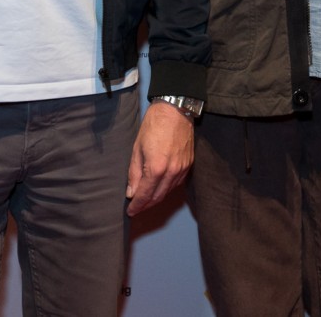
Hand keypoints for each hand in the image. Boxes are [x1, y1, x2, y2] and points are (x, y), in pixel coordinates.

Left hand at [125, 100, 193, 214]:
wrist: (176, 110)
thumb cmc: (154, 126)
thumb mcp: (137, 148)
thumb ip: (134, 173)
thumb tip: (131, 192)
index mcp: (156, 168)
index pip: (145, 195)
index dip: (137, 205)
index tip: (130, 212)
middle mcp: (171, 172)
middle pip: (158, 197)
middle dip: (146, 205)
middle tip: (137, 208)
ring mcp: (182, 169)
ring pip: (169, 191)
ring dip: (157, 198)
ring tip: (146, 200)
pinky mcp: (189, 164)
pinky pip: (177, 183)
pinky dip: (167, 188)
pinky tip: (160, 187)